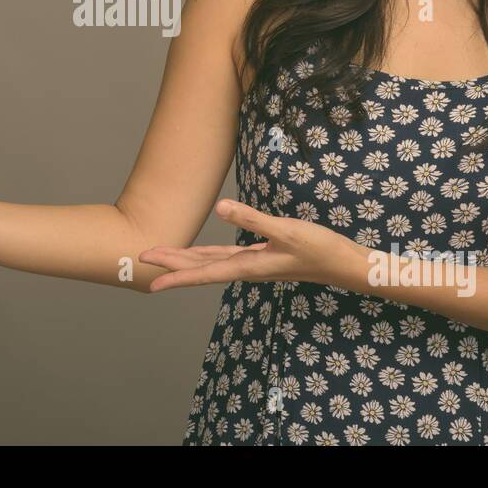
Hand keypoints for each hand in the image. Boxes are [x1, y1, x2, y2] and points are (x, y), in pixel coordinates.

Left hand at [139, 198, 358, 292]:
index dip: (176, 274)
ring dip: (187, 260)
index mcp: (248, 265)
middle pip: (201, 267)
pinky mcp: (264, 256)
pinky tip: (206, 254)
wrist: (345, 264)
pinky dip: (210, 256)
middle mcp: (247, 267)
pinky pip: (228, 257)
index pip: (203, 272)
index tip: (150, 280)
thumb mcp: (287, 230)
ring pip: (213, 262)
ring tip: (163, 257)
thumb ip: (254, 218)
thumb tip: (221, 207)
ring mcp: (255, 262)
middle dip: (172, 263)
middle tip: (142, 258)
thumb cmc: (320, 249)